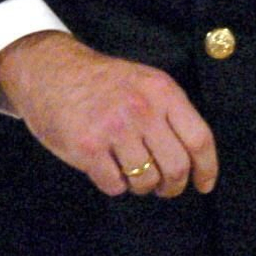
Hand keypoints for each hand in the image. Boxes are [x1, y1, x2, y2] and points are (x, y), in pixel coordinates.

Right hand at [0, 30, 217, 198]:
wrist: (48, 68)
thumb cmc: (100, 81)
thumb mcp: (142, 81)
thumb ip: (168, 112)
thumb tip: (195, 160)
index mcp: (160, 90)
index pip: (199, 139)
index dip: (206, 169)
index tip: (203, 184)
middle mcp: (141, 108)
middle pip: (176, 167)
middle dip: (172, 185)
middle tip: (163, 186)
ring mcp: (113, 128)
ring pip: (146, 181)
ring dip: (140, 184)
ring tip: (127, 168)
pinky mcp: (87, 147)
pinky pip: (115, 185)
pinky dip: (113, 183)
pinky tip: (104, 166)